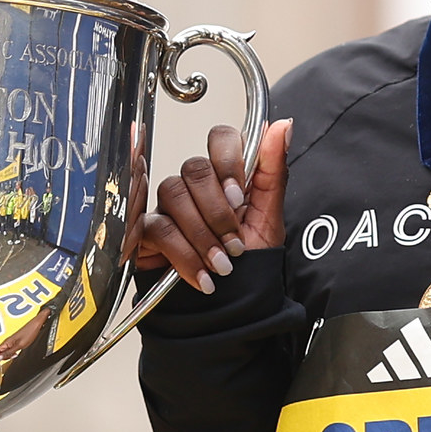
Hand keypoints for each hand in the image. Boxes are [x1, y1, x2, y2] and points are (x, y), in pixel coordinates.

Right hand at [127, 120, 290, 295]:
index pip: (220, 138)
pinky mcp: (147, 230)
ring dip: (203, 236)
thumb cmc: (248, 261)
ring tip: (222, 264)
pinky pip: (159, 228)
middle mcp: (195, 185)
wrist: (230, 306)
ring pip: (173, 194)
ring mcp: (168, 205)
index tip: (240, 198)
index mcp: (226, 176)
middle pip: (194, 167)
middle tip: (234, 242)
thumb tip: (283, 125)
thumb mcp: (269, 217)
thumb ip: (273, 170)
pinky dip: (186, 257)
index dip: (227, 163)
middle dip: (218, 211)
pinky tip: (203, 275)